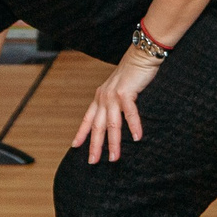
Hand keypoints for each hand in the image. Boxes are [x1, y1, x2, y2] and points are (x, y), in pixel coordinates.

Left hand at [72, 49, 161, 163]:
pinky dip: (134, 126)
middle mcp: (103, 98)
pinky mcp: (126, 93)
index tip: (75, 146)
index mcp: (100, 97)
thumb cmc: (133, 73)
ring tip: (114, 158)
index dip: (81, 133)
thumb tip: (117, 120)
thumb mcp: (119, 90)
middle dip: (95, 146)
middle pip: (97, 126)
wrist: (141, 55)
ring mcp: (113, 95)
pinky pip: (129, 113)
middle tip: (93, 162)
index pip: (87, 119)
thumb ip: (116, 104)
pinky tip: (136, 138)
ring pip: (112, 124)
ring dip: (113, 143)